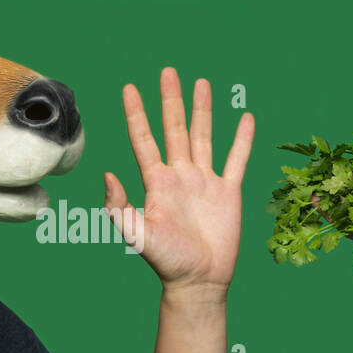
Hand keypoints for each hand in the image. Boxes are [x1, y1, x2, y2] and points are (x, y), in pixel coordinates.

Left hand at [106, 67, 254, 298]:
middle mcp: (180, 175)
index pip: (143, 139)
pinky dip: (242, 140)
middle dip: (171, 100)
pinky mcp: (228, 192)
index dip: (136, 113)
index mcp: (156, 182)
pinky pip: (236, 160)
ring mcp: (205, 182)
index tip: (129, 88)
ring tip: (202, 83)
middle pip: (175, 128)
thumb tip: (107, 175)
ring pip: (204, 136)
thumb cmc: (166, 261)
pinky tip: (245, 118)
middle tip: (168, 71)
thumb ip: (119, 206)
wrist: (198, 281)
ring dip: (203, 110)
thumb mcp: (136, 234)